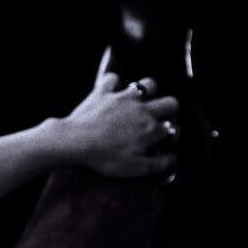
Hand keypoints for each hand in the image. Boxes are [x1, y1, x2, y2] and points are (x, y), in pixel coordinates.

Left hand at [59, 46, 180, 177]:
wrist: (75, 142)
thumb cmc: (105, 157)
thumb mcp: (135, 168)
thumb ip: (159, 164)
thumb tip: (173, 160)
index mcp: (151, 129)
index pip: (172, 129)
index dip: (170, 138)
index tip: (162, 145)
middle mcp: (142, 110)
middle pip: (170, 103)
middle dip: (170, 112)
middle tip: (159, 120)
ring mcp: (123, 98)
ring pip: (148, 85)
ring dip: (149, 92)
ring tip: (142, 103)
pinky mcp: (104, 93)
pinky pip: (112, 79)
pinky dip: (113, 84)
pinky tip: (111, 92)